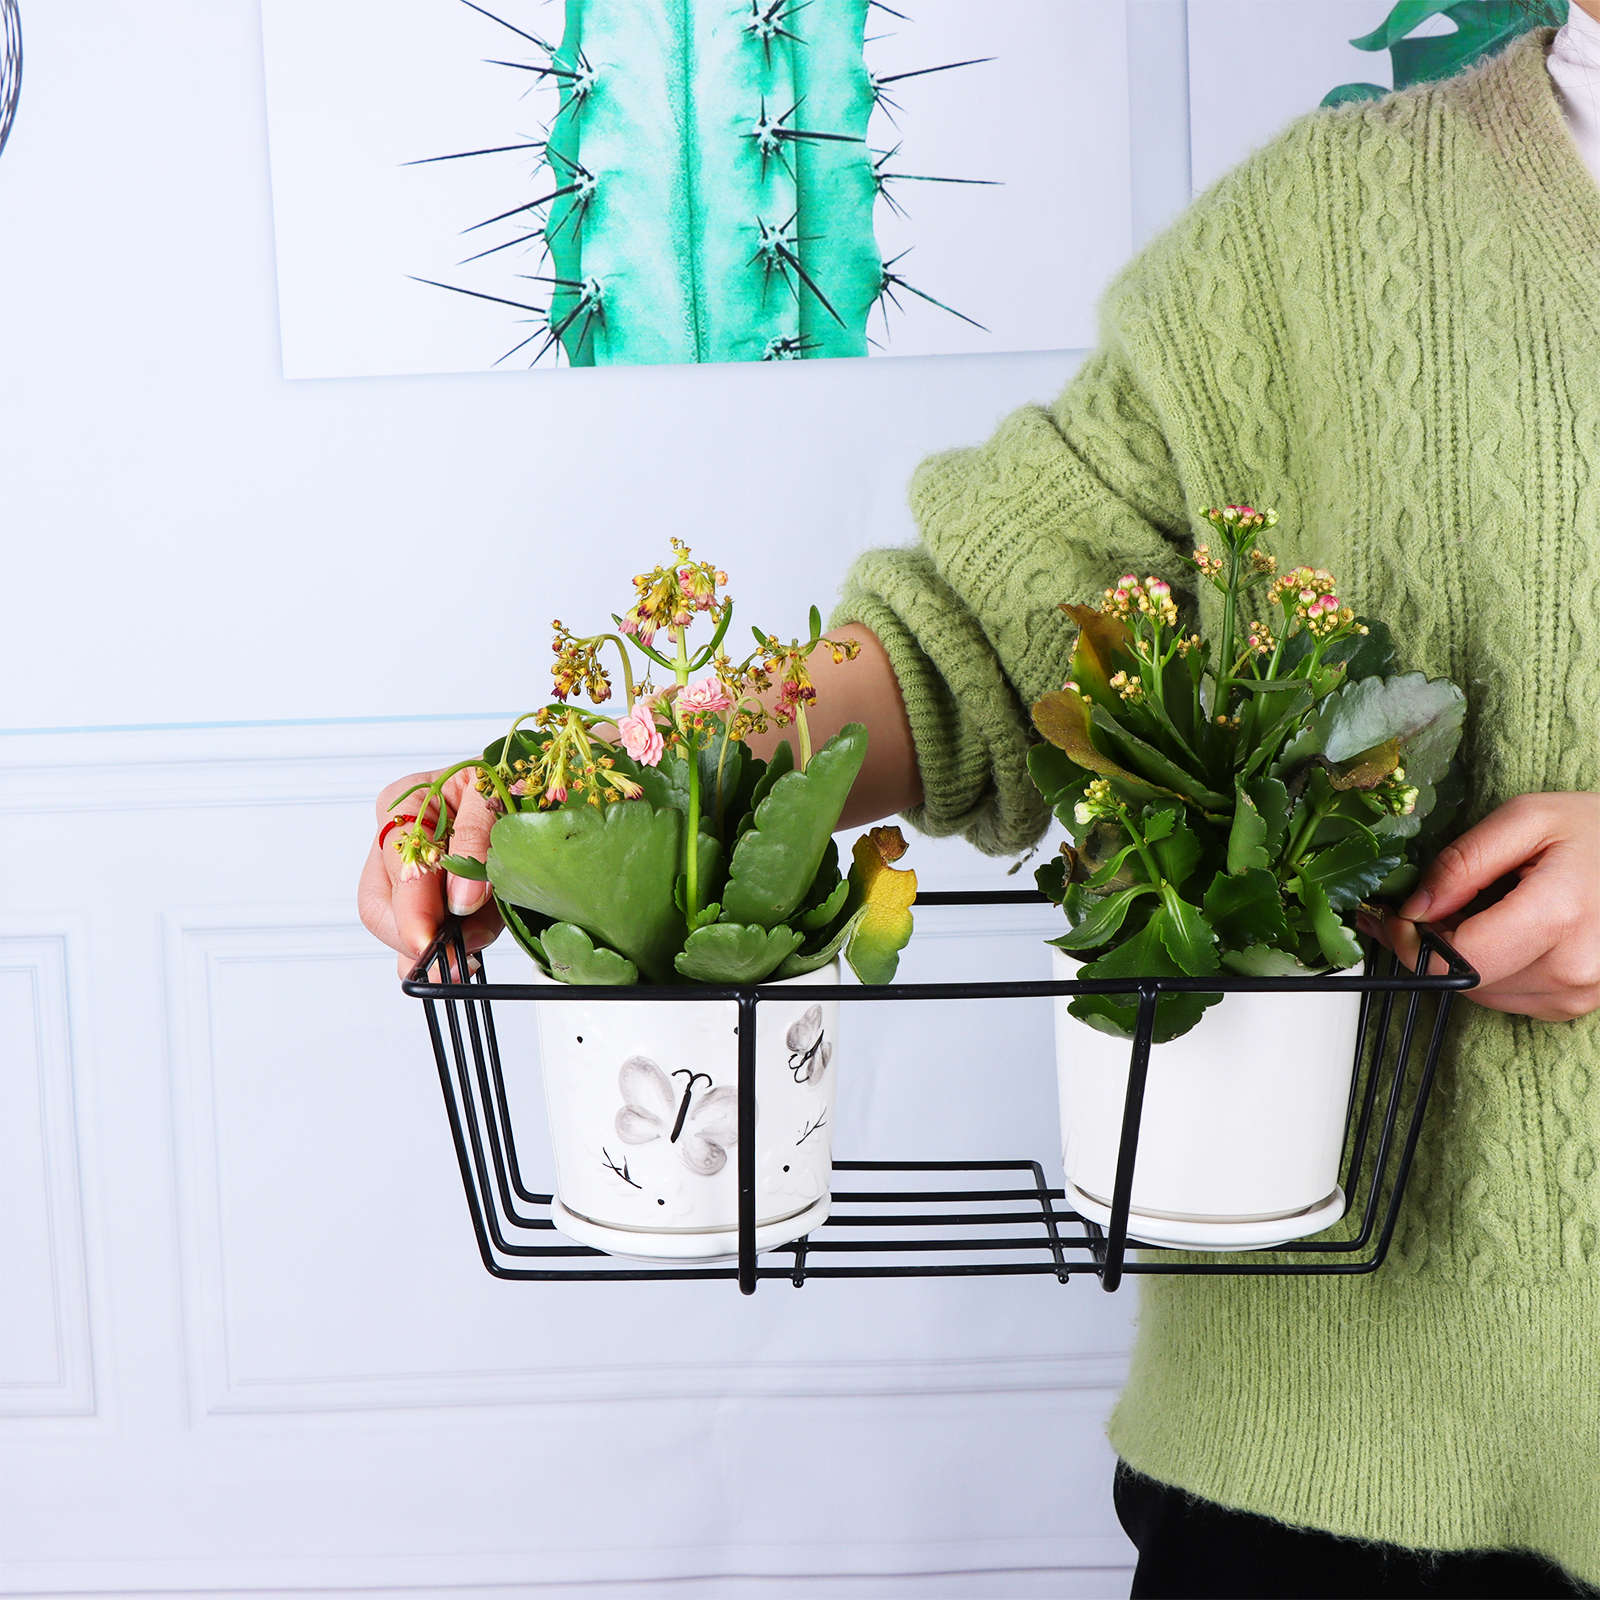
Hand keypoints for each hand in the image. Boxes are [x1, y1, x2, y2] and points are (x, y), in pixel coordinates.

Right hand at [358, 768, 502, 977]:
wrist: (535, 781)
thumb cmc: (510, 778)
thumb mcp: (493, 793)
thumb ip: (475, 840)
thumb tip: (461, 900)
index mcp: (406, 807)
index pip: (395, 871)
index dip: (410, 913)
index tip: (431, 941)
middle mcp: (402, 843)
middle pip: (380, 908)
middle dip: (415, 938)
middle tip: (454, 957)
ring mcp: (418, 875)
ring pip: (403, 929)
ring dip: (439, 945)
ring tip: (475, 946)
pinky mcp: (440, 900)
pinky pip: (431, 936)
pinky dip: (450, 950)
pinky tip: (468, 955)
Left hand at [1359, 792, 1599, 1021]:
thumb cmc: (1598, 832)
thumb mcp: (1527, 818)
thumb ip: (1462, 862)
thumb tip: (1414, 907)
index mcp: (1559, 917)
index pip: (1457, 959)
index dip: (1412, 941)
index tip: (1395, 915)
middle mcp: (1574, 969)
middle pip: (1463, 978)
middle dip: (1432, 944)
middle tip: (1426, 906)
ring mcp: (1581, 994)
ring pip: (1481, 992)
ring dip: (1462, 958)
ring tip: (1475, 911)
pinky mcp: (1578, 1004)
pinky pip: (1508, 996)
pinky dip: (1492, 968)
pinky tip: (1504, 932)